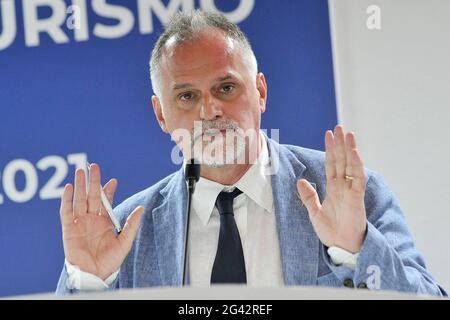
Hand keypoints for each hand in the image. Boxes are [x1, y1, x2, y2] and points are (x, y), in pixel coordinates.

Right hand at [59, 163, 143, 279]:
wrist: (95, 274)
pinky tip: (68, 188)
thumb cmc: (110, 261)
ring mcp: (80, 222)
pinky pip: (66, 211)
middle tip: (94, 166)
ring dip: (79, 185)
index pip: (105, 201)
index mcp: (104, 221)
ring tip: (80, 171)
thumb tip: (141, 208)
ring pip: (78, 199)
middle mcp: (91, 219)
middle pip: (91, 196)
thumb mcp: (125, 241)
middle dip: (92, 181)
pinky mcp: (69, 229)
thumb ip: (132, 224)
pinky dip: (66, 199)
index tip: (113, 180)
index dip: (108, 190)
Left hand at [297, 125, 366, 252]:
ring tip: (347, 134)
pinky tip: (353, 153)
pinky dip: (356, 166)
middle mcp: (343, 186)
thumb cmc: (331, 231)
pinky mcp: (357, 198)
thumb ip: (309, 196)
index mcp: (333, 188)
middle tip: (339, 127)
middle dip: (339, 144)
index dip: (329, 149)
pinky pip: (357, 179)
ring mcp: (351, 191)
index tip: (328, 135)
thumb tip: (300, 180)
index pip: (331, 164)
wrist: (340, 247)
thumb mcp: (314, 212)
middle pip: (341, 160)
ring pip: (350, 165)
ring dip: (349, 149)